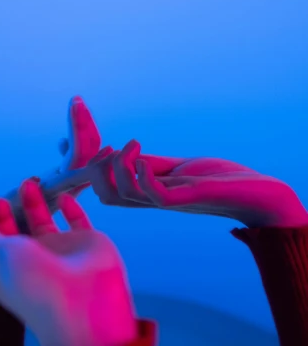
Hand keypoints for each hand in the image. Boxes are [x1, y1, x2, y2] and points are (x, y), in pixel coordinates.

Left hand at [0, 180, 136, 345]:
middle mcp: (29, 261)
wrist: (84, 303)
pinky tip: (63, 197)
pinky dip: (70, 208)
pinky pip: (76, 221)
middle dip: (2, 215)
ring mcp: (58, 253)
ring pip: (42, 223)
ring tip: (27, 185)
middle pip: (11, 234)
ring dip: (33, 204)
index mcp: (3, 268)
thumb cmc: (32, 282)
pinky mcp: (85, 244)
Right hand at [89, 140, 307, 227]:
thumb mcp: (175, 167)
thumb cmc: (217, 179)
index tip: (100, 148)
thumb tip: (122, 153)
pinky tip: (145, 158)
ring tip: (134, 145)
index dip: (92, 171)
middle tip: (112, 148)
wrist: (254, 192)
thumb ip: (150, 163)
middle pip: (106, 196)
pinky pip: (153, 195)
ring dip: (118, 165)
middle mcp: (152, 200)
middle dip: (97, 169)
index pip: (105, 192)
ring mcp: (168, 201)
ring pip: (123, 194)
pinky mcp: (186, 198)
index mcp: (147, 194)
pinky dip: (141, 174)